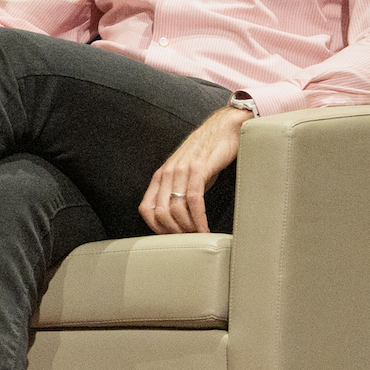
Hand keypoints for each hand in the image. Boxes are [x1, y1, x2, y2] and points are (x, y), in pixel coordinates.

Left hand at [140, 104, 247, 234]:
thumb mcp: (187, 175)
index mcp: (161, 176)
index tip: (170, 239)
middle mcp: (167, 173)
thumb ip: (178, 192)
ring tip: (198, 236)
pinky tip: (204, 229)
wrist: (224, 128)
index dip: (155, 228)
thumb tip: (178, 219)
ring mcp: (182, 170)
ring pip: (176, 208)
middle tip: (188, 241)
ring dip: (187, 228)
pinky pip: (194, 200)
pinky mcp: (199, 169)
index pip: (146, 209)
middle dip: (173, 232)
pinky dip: (198, 219)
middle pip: (160, 212)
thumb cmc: (207, 154)